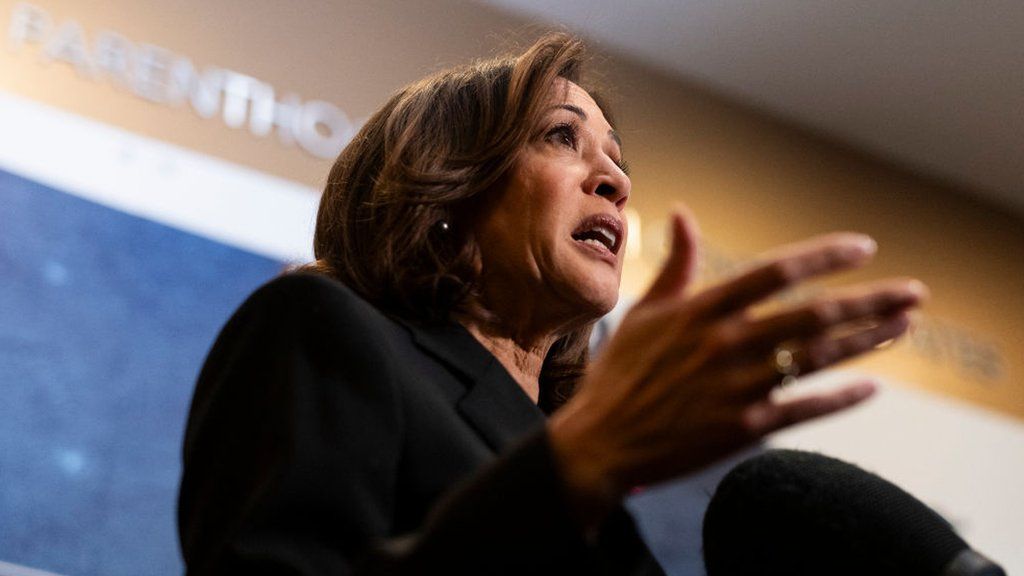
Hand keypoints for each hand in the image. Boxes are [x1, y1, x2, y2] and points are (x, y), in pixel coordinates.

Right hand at [548, 207, 926, 524]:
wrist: (602, 441)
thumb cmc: (619, 374)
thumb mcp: (643, 312)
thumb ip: (675, 264)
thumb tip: (682, 212)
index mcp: (702, 310)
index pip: (775, 272)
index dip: (824, 257)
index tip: (864, 248)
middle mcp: (726, 344)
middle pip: (813, 314)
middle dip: (871, 301)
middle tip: (914, 292)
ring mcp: (737, 387)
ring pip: (817, 358)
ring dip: (867, 341)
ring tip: (904, 327)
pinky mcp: (743, 427)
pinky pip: (805, 409)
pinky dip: (841, 398)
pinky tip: (870, 388)